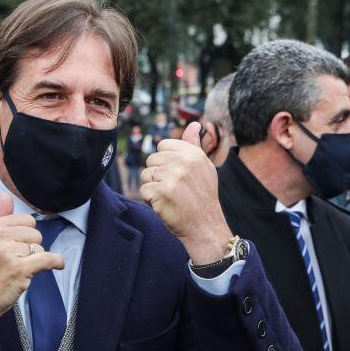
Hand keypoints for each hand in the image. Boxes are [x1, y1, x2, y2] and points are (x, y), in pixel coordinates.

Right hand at [0, 193, 64, 345]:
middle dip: (31, 247)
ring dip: (35, 260)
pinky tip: (58, 265)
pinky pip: (48, 259)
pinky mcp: (19, 269)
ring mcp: (9, 252)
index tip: (17, 246)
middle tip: (16, 261)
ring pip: (40, 248)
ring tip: (19, 270)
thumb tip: (6, 195)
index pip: (26, 219)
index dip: (26, 234)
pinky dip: (56, 262)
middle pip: (35, 233)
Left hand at [141, 122, 233, 264]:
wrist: (205, 226)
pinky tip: (166, 205)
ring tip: (170, 197)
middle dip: (158, 175)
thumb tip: (194, 123)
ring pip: (146, 175)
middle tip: (174, 189)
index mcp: (193, 153)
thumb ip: (194, 145)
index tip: (177, 175)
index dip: (165, 162)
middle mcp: (183, 162)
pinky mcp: (160, 192)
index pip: (163, 145)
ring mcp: (171, 177)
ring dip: (153, 187)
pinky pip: (144, 190)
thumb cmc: (202, 197)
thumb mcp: (204, 167)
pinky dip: (151, 200)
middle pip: (152, 159)